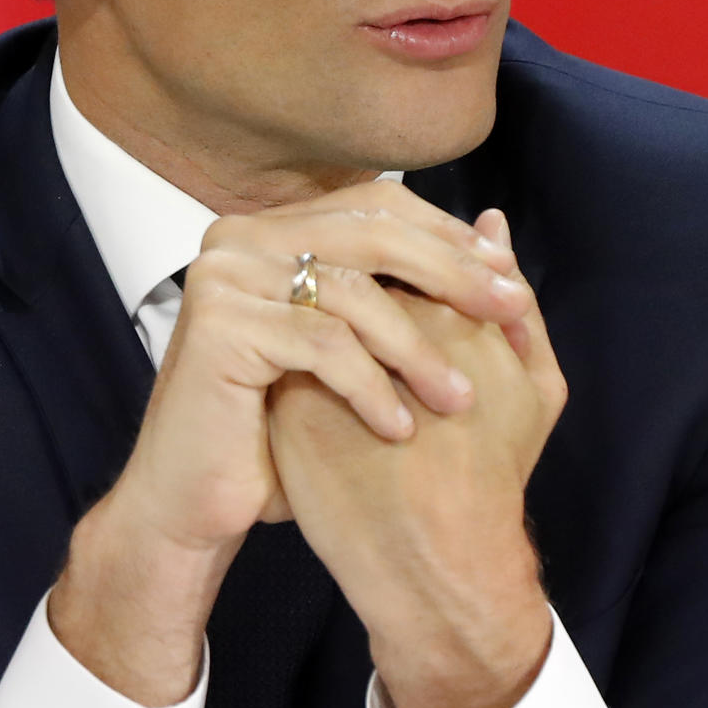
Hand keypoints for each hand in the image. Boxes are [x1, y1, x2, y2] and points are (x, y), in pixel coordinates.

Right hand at [49, 182, 534, 703]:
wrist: (197, 500)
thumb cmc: (283, 428)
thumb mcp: (362, 348)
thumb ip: (418, 287)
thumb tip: (498, 222)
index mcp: (272, 228)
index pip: (376, 208)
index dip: (447, 237)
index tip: (509, 279)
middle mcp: (241, 235)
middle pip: (371, 234)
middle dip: (451, 274)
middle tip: (510, 310)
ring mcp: (225, 272)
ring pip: (353, 292)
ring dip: (418, 348)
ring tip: (462, 399)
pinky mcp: (218, 321)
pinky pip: (322, 345)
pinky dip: (371, 388)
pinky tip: (401, 429)